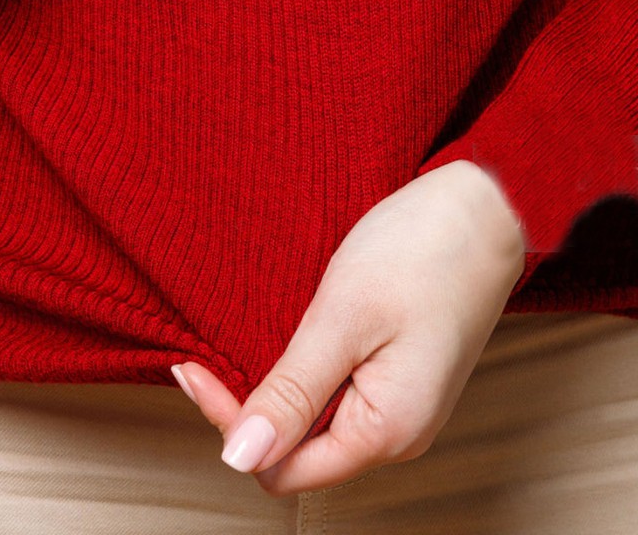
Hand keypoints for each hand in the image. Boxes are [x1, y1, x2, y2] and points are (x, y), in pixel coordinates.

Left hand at [172, 159, 525, 495]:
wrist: (484, 209)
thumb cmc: (420, 253)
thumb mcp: (344, 320)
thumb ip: (294, 393)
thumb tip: (240, 457)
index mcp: (386, 432)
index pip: (281, 467)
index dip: (231, 426)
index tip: (192, 367)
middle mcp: (395, 433)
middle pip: (295, 451)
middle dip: (245, 408)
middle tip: (204, 352)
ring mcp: (398, 405)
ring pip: (312, 423)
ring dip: (270, 390)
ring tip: (233, 344)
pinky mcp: (396, 376)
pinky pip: (334, 395)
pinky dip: (298, 373)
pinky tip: (277, 340)